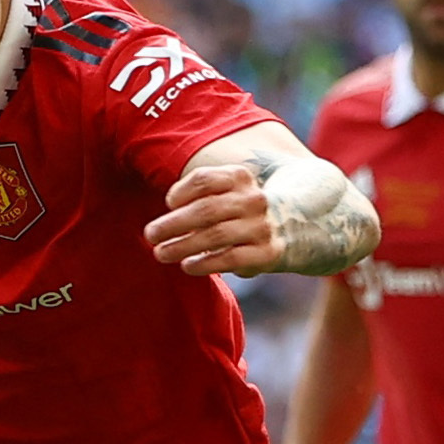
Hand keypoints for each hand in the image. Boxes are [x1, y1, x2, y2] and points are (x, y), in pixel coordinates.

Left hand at [145, 162, 287, 277]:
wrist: (292, 225)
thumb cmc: (240, 210)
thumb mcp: (227, 191)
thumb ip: (199, 198)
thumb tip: (163, 224)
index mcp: (240, 177)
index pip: (203, 179)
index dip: (180, 192)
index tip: (169, 204)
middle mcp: (253, 199)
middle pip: (205, 209)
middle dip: (172, 223)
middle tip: (150, 234)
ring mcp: (261, 226)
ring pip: (215, 235)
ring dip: (182, 246)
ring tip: (161, 253)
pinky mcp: (267, 253)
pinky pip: (230, 259)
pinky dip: (204, 264)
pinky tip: (187, 266)